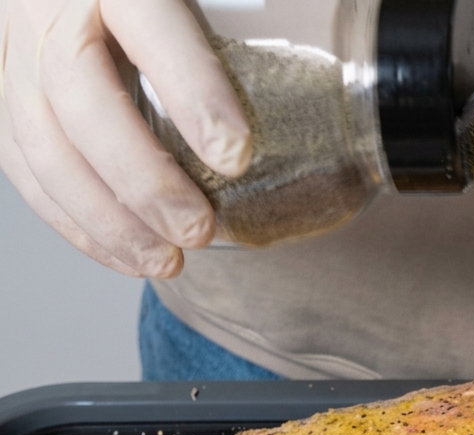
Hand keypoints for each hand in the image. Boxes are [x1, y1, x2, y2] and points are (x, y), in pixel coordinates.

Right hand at [0, 0, 251, 277]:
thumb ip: (246, 20)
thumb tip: (334, 71)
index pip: (148, 21)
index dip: (192, 90)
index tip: (236, 154)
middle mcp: (48, 3)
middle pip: (80, 95)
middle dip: (142, 177)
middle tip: (197, 230)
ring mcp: (14, 49)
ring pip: (40, 142)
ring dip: (106, 218)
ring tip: (164, 262)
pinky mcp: (4, 92)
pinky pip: (23, 165)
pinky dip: (74, 223)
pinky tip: (125, 257)